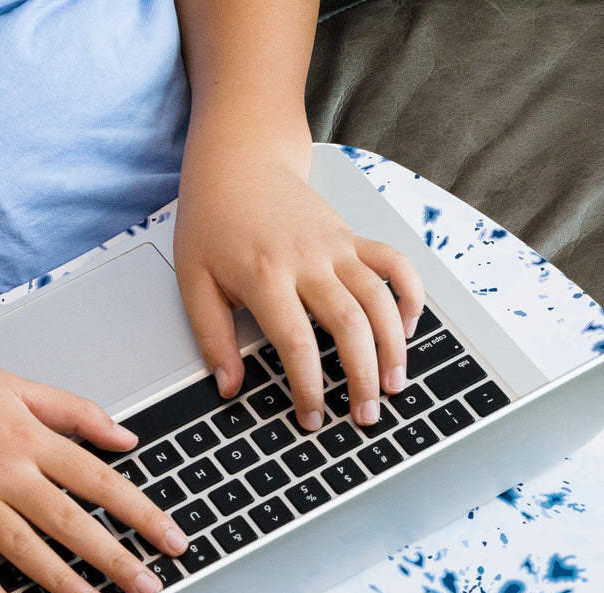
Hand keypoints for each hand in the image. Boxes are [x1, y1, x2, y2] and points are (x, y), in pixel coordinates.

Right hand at [0, 344, 187, 592]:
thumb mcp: (18, 387)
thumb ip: (76, 412)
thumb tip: (126, 435)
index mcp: (30, 438)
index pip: (100, 480)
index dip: (141, 513)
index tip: (172, 539)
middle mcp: (4, 471)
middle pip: (70, 522)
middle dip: (114, 558)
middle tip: (149, 587)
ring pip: (24, 548)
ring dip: (63, 582)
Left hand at [174, 138, 424, 428]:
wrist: (239, 163)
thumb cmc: (212, 223)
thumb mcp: (194, 282)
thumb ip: (212, 337)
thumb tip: (229, 387)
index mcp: (265, 276)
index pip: (296, 343)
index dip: (309, 387)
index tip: (312, 418)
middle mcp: (307, 261)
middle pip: (349, 326)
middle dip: (363, 377)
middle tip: (365, 416)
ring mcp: (336, 246)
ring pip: (379, 299)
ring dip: (393, 346)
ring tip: (393, 385)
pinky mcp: (352, 236)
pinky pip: (394, 263)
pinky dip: (410, 293)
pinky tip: (408, 328)